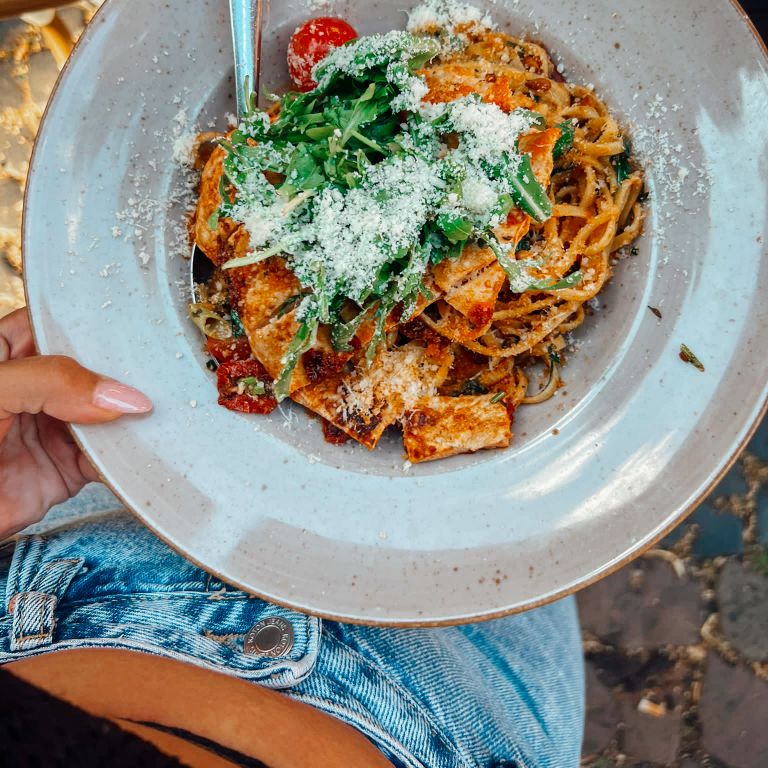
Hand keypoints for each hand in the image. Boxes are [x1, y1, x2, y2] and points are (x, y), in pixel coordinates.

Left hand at [0, 308, 151, 539]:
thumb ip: (50, 382)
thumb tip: (120, 394)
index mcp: (4, 356)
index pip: (54, 329)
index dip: (92, 327)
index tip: (135, 329)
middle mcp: (32, 390)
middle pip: (90, 372)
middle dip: (122, 374)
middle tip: (158, 373)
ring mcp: (50, 430)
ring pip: (103, 416)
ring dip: (129, 418)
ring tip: (161, 410)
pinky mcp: (63, 470)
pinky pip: (105, 460)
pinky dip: (125, 458)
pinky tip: (142, 447)